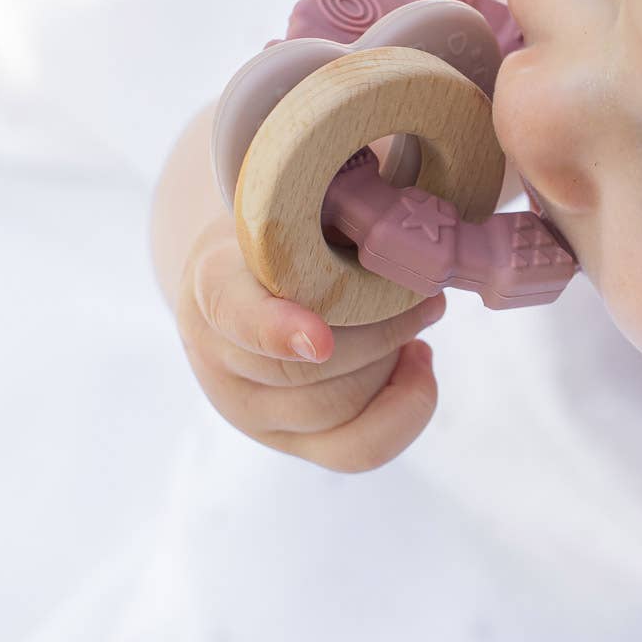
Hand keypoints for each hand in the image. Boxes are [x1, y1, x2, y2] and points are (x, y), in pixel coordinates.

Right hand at [174, 212, 446, 471]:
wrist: (251, 283)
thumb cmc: (289, 235)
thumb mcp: (293, 206)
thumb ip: (328, 203)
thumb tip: (398, 191)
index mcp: (213, 287)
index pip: (235, 317)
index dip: (276, 331)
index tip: (320, 339)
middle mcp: (219, 360)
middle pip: (308, 372)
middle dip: (385, 331)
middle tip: (428, 295)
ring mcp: (251, 412)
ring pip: (340, 409)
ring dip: (396, 361)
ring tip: (423, 317)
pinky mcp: (293, 443)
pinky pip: (358, 450)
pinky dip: (406, 409)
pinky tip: (419, 362)